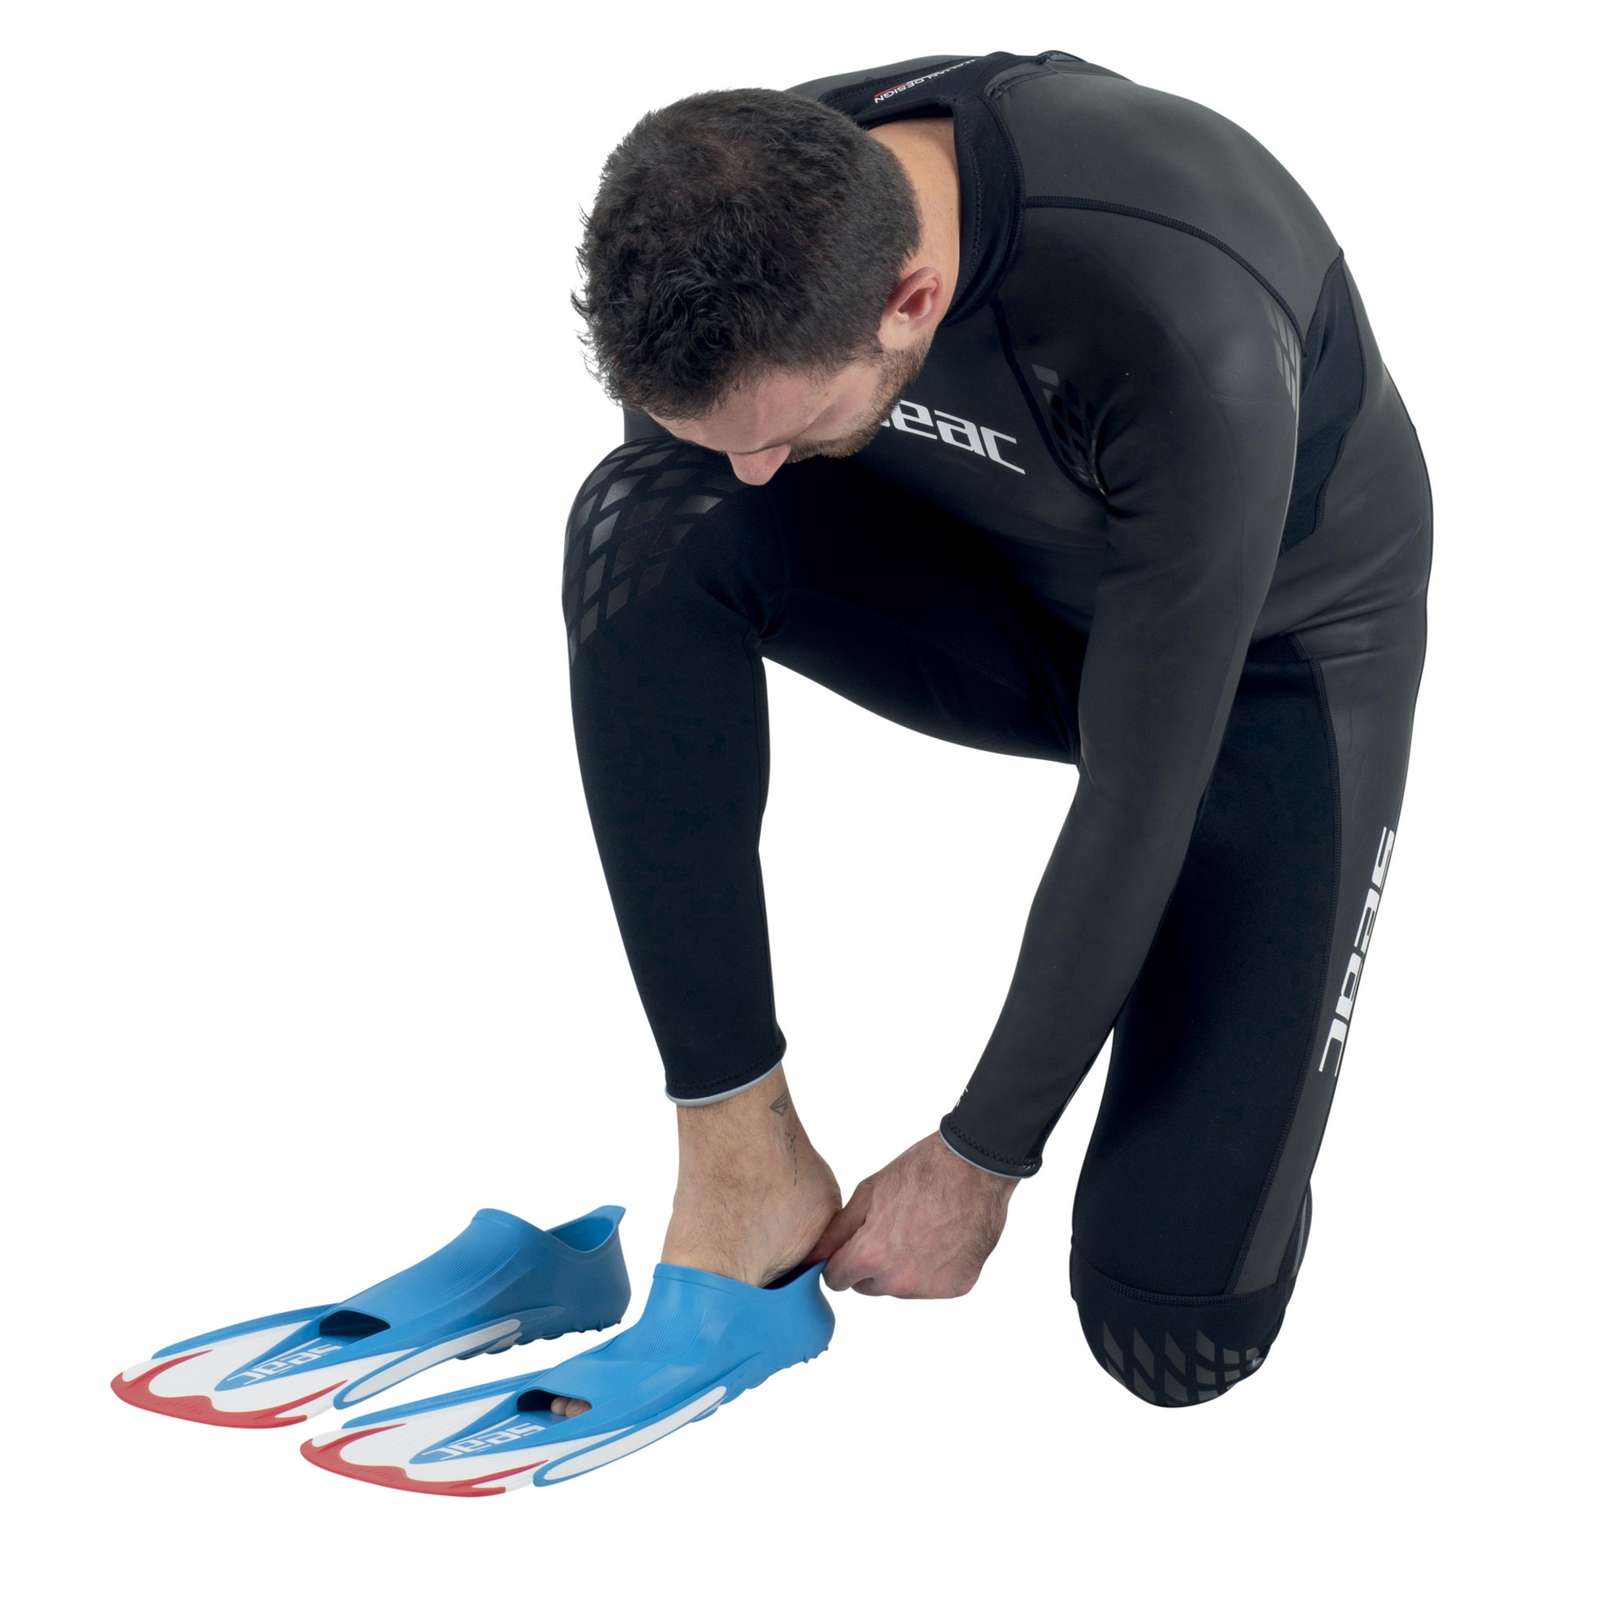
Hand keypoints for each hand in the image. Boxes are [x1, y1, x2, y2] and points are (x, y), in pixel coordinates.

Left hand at [804, 1132, 1017, 1297]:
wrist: (973, 1168)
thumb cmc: (919, 1172)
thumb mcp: (868, 1193)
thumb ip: (838, 1232)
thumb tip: (813, 1257)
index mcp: (871, 1256)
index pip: (837, 1279)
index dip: (842, 1260)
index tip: (853, 1246)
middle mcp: (898, 1281)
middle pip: (869, 1285)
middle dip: (872, 1265)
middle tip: (891, 1230)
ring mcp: (929, 1287)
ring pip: (900, 1286)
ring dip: (903, 1267)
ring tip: (921, 1229)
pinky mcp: (956, 1287)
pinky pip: (932, 1284)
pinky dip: (935, 1268)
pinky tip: (944, 1238)